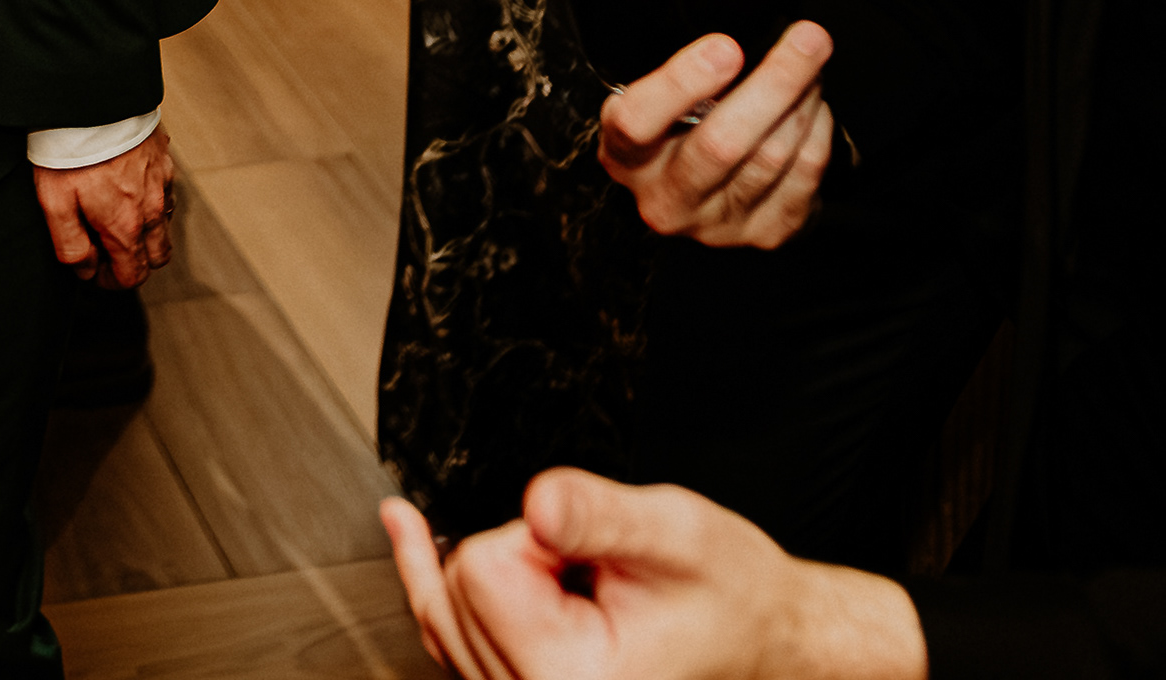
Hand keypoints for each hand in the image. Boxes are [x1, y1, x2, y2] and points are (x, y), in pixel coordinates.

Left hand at [34, 128, 176, 286]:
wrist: (90, 98)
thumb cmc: (69, 151)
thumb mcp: (54, 204)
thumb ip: (71, 245)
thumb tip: (86, 271)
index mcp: (125, 226)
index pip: (132, 276)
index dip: (111, 281)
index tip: (93, 270)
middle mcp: (152, 209)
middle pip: (157, 257)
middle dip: (134, 262)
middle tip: (104, 246)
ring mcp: (162, 182)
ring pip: (163, 225)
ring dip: (144, 231)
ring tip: (112, 214)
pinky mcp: (163, 159)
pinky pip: (165, 193)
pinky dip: (150, 201)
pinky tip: (125, 186)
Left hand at [381, 475, 925, 679]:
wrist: (754, 630)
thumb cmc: (728, 592)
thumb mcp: (674, 533)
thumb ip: (598, 514)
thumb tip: (539, 503)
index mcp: (572, 677)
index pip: (480, 568)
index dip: (534, 535)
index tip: (591, 552)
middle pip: (455, 586)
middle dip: (518, 556)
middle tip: (595, 569)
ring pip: (443, 605)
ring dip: (495, 574)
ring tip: (567, 571)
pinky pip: (443, 629)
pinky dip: (437, 582)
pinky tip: (411, 531)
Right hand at [598, 22, 836, 247]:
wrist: (701, 196)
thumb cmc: (676, 131)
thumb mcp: (655, 101)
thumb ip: (683, 76)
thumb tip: (744, 35)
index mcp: (626, 156)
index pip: (637, 123)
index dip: (681, 83)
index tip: (726, 47)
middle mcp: (666, 199)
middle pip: (721, 143)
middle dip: (774, 83)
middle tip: (807, 38)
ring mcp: (718, 224)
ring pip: (772, 156)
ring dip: (803, 100)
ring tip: (812, 63)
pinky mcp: (766, 232)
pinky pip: (805, 174)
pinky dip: (818, 129)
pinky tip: (813, 106)